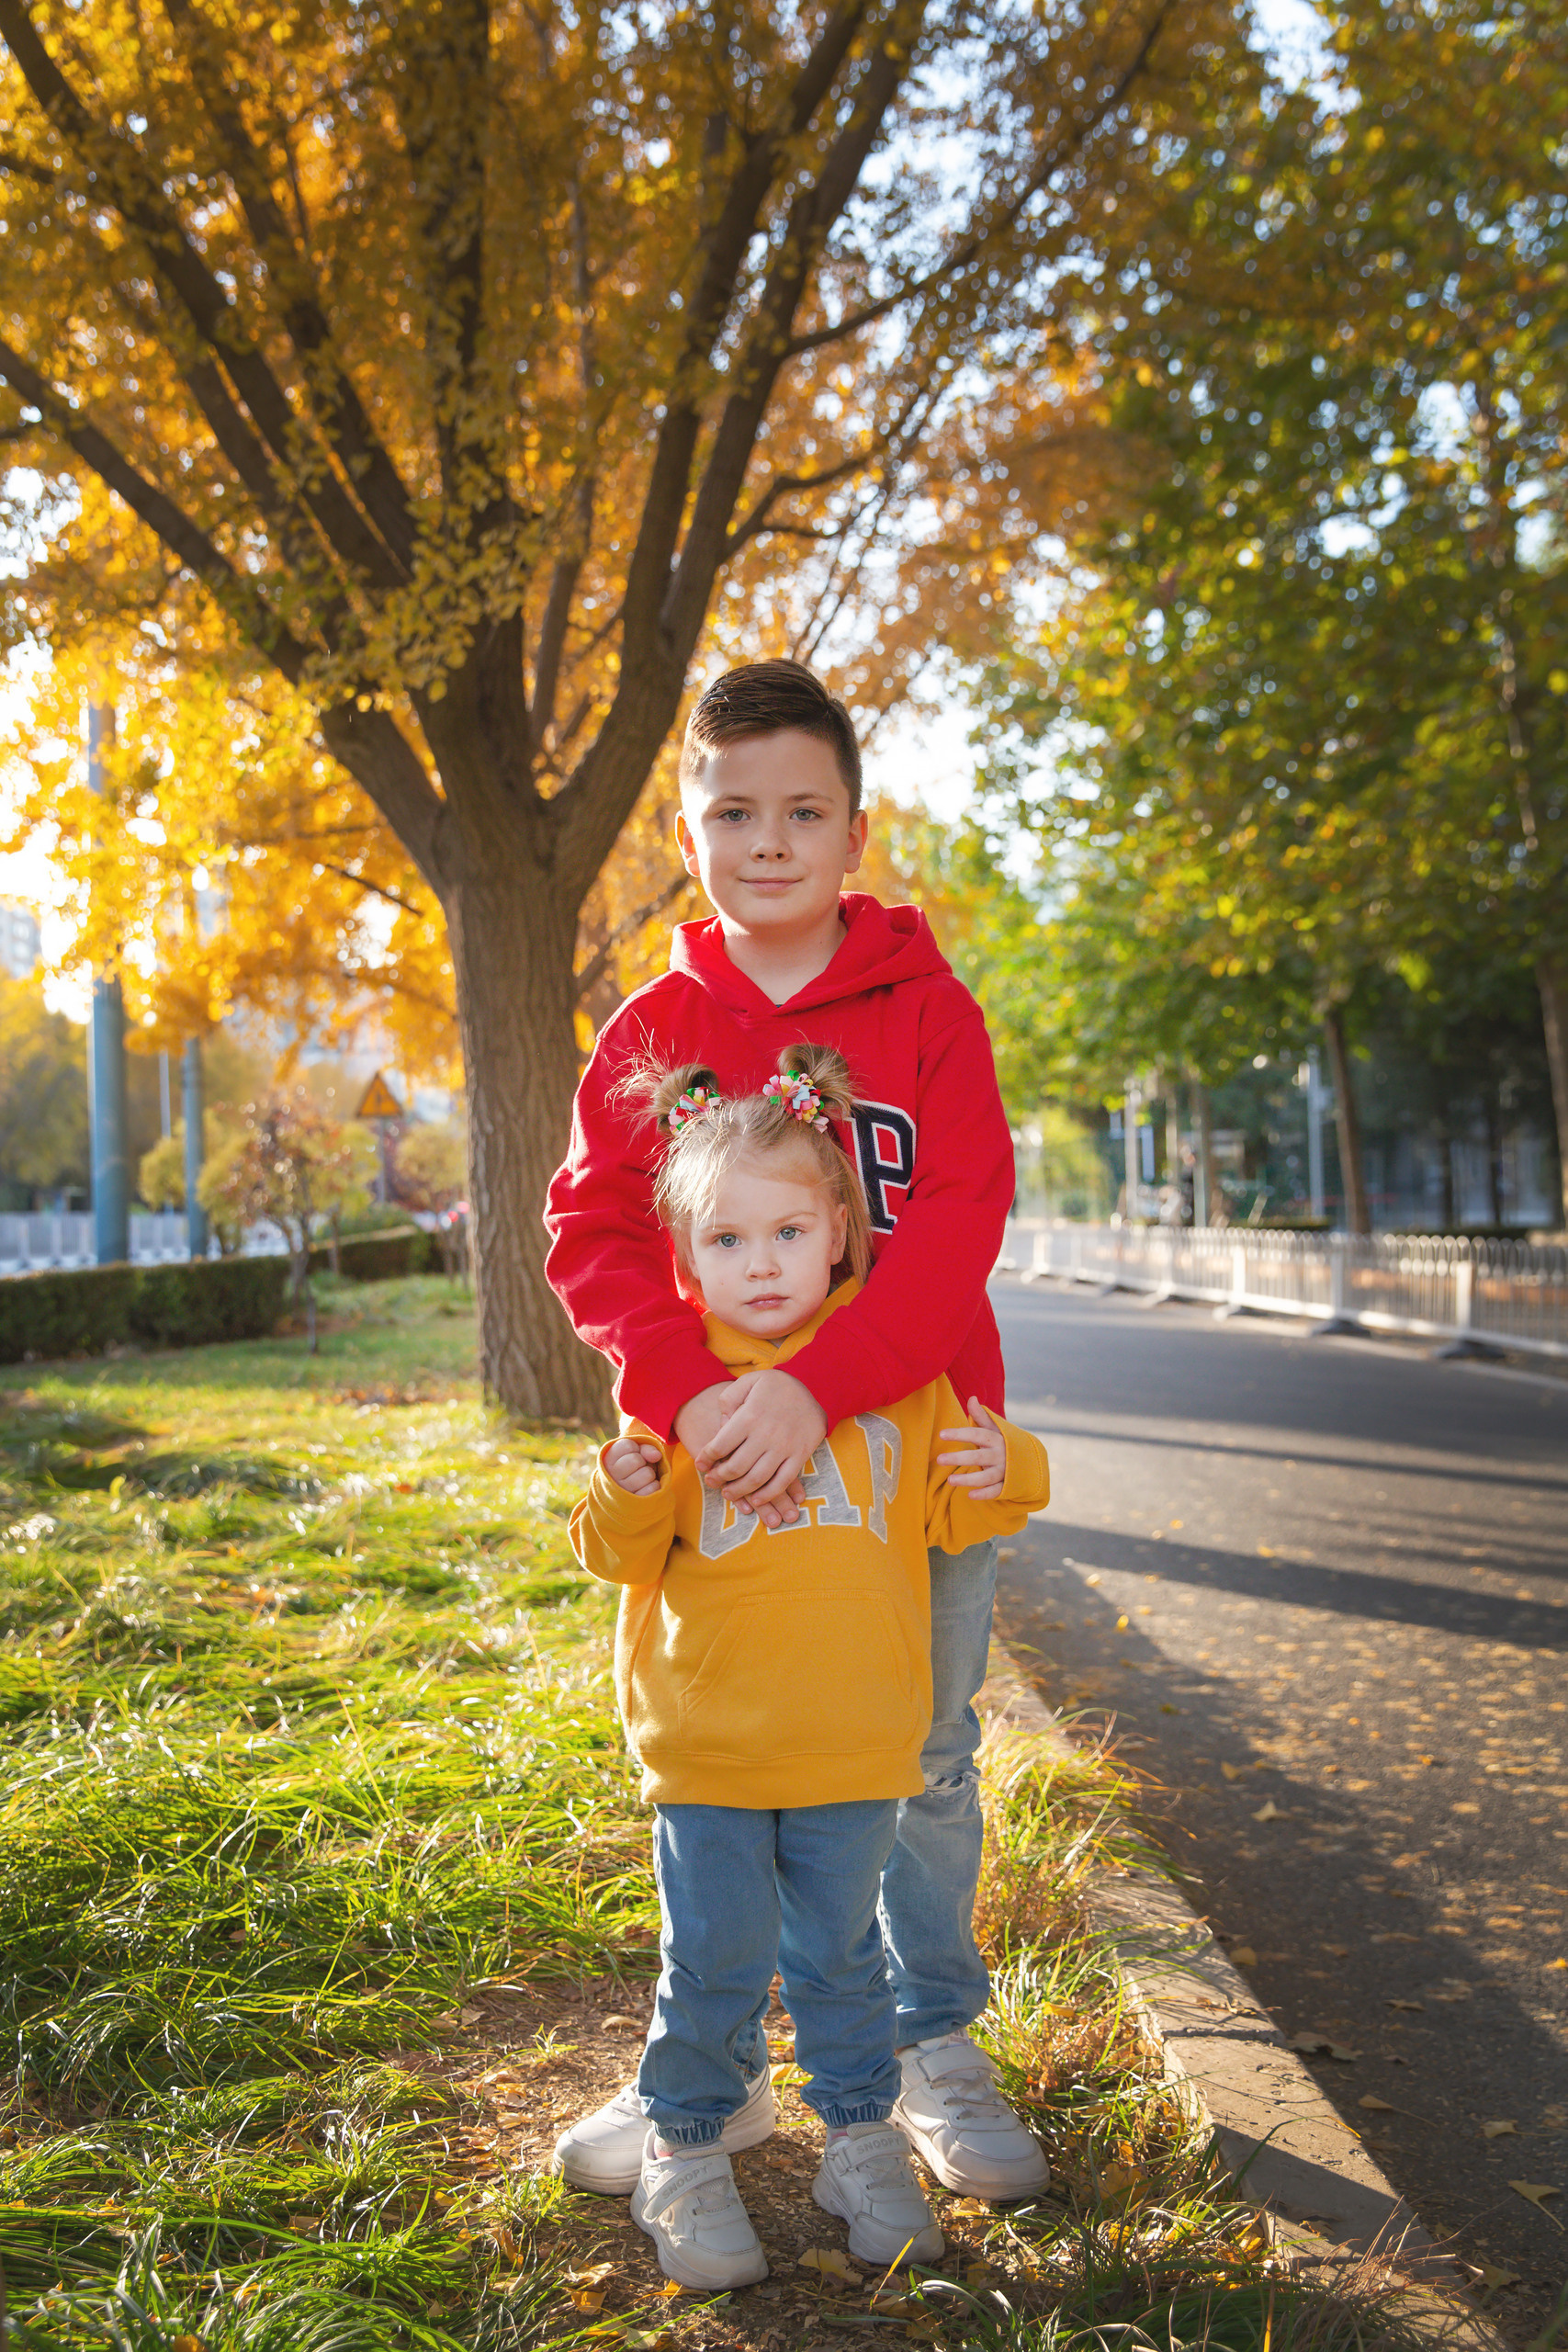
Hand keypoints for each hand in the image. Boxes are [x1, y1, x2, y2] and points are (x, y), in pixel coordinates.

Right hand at [604, 1436, 665, 1494]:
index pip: (627, 1446)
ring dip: (650, 1475)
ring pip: (646, 1474)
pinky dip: (654, 1485)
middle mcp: (611, 1477)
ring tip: (642, 1479)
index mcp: (608, 1461)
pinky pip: (652, 1488)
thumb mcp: (636, 1452)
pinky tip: (646, 1488)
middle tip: (638, 1468)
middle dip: (643, 1461)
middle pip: (635, 1460)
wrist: (628, 1494)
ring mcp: (622, 1493)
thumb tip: (657, 1456)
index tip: (632, 1455)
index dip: (635, 1448)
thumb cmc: (633, 1467)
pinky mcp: (634, 1504)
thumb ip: (645, 1448)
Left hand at [675, 1377, 801, 1527]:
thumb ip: (728, 1400)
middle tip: (711, 1482)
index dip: (706, 1458)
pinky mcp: (800, 1455)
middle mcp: (765, 1435)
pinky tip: (756, 1500)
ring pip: (756, 1479)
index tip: (700, 1464)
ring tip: (727, 1493)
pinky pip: (782, 1481)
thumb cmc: (777, 1385)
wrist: (816, 1385)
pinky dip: (768, 1495)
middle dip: (718, 1478)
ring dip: (739, 1491)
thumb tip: (721, 1426)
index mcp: (749, 1416)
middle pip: (735, 1467)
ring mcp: (784, 1447)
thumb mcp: (748, 1381)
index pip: (720, 1445)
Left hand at [936, 1397, 1006, 1501]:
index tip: (942, 1434)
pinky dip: (985, 1494)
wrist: (1030, 1460)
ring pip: (986, 1477)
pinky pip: (996, 1491)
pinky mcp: (1006, 1485)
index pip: (977, 1434)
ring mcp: (1004, 1471)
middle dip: (959, 1458)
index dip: (960, 1433)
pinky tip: (970, 1495)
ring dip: (968, 1480)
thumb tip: (971, 1398)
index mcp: (996, 1439)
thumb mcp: (995, 1429)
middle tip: (939, 1459)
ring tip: (950, 1480)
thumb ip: (982, 1416)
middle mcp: (1001, 1455)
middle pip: (978, 1457)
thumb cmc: (1004, 1442)